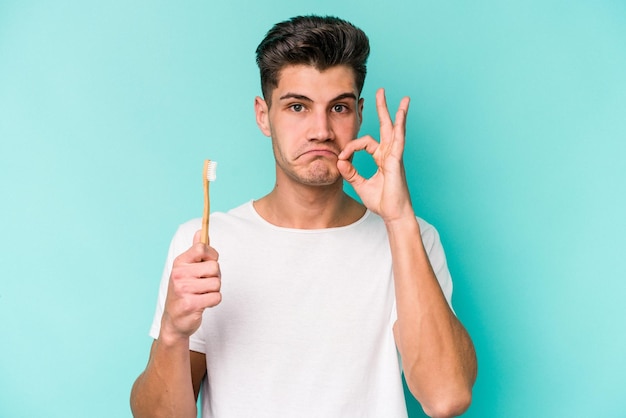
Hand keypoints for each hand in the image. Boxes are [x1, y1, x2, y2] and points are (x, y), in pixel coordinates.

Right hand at [161, 230, 221, 342]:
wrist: (174, 321)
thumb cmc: (184, 292)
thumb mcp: (186, 270)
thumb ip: (196, 252)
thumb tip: (201, 231)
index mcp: (179, 263)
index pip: (201, 248)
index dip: (212, 255)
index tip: (208, 262)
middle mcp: (179, 275)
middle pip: (214, 267)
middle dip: (215, 277)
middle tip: (205, 284)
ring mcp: (183, 290)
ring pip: (217, 283)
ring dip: (214, 290)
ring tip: (202, 294)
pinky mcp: (190, 305)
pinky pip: (216, 297)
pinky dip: (213, 301)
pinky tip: (203, 303)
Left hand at [337, 88, 413, 222]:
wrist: (393, 213)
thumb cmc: (381, 201)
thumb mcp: (360, 184)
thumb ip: (350, 172)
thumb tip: (340, 161)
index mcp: (381, 158)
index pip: (364, 142)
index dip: (350, 147)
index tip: (341, 157)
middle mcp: (389, 154)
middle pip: (385, 126)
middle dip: (382, 109)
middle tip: (381, 92)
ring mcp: (395, 156)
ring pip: (395, 129)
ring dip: (397, 113)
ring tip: (403, 98)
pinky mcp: (397, 160)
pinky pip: (397, 140)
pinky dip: (399, 127)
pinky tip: (401, 114)